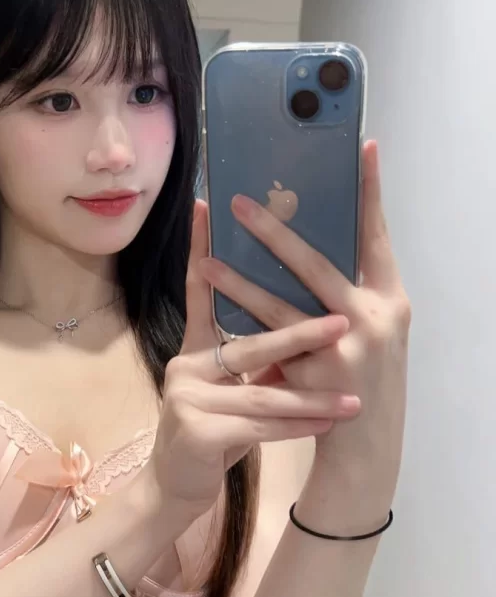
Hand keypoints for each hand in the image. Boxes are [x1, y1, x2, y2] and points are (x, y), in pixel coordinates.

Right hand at [147, 200, 361, 516]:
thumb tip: (304, 319)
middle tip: (342, 323)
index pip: (200, 291)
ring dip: (313, 399)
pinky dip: (297, 428)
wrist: (175, 485)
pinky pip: (258, 428)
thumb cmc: (212, 429)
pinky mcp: (196, 433)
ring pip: (261, 393)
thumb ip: (253, 358)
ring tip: (353, 399)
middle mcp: (186, 366)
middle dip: (301, 335)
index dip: (203, 248)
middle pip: (249, 345)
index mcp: (194, 349)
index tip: (209, 205)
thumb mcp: (230, 388)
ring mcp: (187, 399)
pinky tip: (327, 427)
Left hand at [199, 140, 410, 503]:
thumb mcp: (368, 330)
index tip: (363, 147)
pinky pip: (268, 348)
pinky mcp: (314, 381)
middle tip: (238, 202)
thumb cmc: (363, 378)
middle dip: (276, 231)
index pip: (377, 235)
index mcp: (390, 299)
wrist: (368, 448)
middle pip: (318, 263)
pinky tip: (212, 314)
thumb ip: (342, 293)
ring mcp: (344, 351)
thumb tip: (295, 246)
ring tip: (206, 260)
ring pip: (280, 308)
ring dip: (239, 283)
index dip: (370, 192)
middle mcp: (373, 319)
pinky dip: (240, 329)